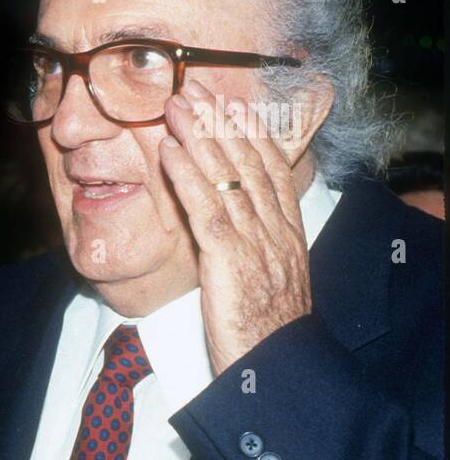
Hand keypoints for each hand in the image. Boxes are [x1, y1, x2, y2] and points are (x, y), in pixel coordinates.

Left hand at [158, 78, 311, 374]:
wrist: (275, 372)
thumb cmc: (265, 336)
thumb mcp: (267, 284)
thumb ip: (252, 251)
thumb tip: (229, 233)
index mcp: (287, 234)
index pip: (271, 168)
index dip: (248, 131)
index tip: (228, 102)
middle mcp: (275, 231)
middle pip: (248, 162)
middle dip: (220, 120)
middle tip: (194, 87)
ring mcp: (255, 243)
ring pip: (227, 177)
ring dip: (199, 136)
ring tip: (175, 104)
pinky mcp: (230, 261)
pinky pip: (206, 209)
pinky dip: (188, 176)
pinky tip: (171, 151)